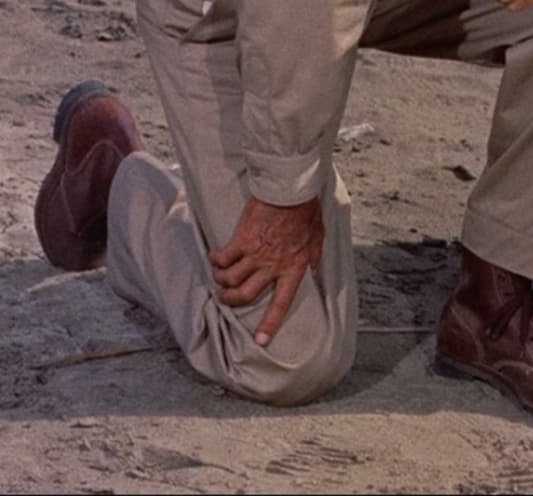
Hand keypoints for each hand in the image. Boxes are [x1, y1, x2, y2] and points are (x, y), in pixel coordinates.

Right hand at [209, 196, 324, 346]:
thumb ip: (312, 259)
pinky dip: (215, 260)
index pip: (281, 302)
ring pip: (229, 279)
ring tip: (220, 276)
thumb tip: (313, 272)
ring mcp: (255, 254)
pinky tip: (215, 257)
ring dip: (221, 280)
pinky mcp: (241, 240)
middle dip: (231, 300)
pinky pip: (222, 258)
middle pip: (245, 295)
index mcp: (294, 267)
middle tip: (225, 296)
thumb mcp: (317, 239)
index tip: (260, 340)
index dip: (270, 323)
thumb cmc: (306, 212)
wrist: (291, 191)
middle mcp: (272, 266)